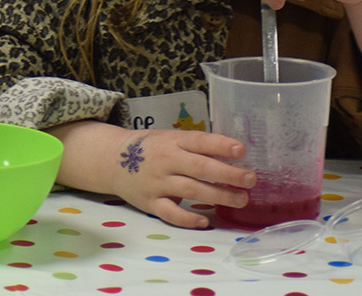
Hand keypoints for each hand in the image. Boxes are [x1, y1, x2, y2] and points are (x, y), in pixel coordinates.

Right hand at [54, 123, 254, 228]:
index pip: (199, 142)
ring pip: (191, 190)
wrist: (111, 159)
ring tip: (241, 199)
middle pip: (200, 168)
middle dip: (228, 174)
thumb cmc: (150, 148)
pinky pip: (171, 213)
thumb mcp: (169, 138)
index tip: (241, 151)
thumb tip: (234, 154)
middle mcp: (166, 161)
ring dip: (218, 196)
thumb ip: (195, 147)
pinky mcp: (150, 202)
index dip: (220, 145)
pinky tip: (205, 222)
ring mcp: (157, 182)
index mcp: (172, 141)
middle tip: (251, 180)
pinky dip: (188, 219)